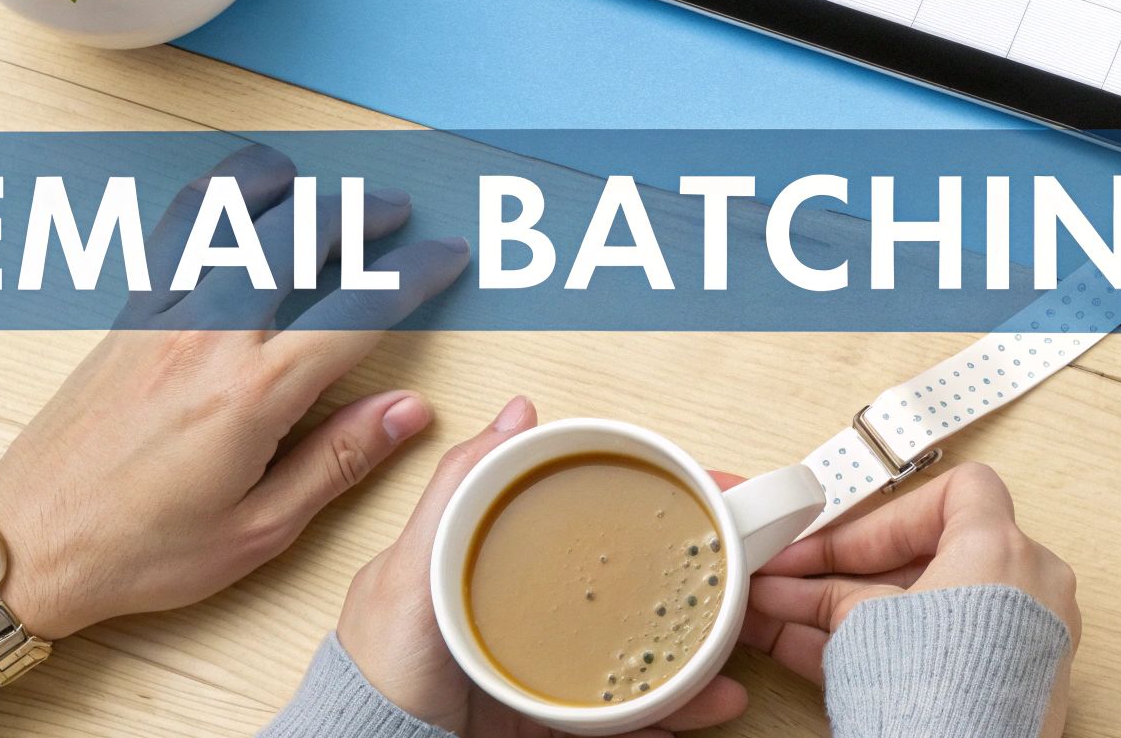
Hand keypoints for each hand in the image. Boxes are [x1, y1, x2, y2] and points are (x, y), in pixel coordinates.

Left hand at [0, 146, 469, 638]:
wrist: (27, 545)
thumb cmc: (139, 550)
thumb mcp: (259, 530)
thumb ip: (339, 460)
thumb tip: (410, 411)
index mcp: (255, 394)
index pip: (359, 307)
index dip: (415, 272)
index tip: (446, 254)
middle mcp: (210, 337)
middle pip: (300, 237)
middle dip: (359, 212)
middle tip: (395, 209)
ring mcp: (162, 318)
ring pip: (230, 217)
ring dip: (281, 185)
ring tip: (315, 178)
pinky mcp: (125, 318)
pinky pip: (173, 235)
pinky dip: (211, 201)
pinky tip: (232, 195)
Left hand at [336, 397, 749, 736]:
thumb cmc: (378, 669)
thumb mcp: (412, 568)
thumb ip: (459, 490)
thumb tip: (517, 414)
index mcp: (501, 564)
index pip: (591, 522)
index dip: (652, 506)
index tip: (711, 497)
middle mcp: (532, 615)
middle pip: (628, 595)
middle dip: (692, 593)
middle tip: (742, 582)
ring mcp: (546, 674)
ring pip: (637, 662)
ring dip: (691, 665)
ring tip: (727, 672)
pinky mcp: (553, 725)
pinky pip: (621, 720)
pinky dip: (665, 717)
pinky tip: (701, 709)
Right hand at [741, 462, 1079, 737]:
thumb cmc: (934, 704)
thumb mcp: (860, 623)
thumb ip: (824, 592)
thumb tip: (785, 589)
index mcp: (1003, 550)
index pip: (953, 493)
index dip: (882, 517)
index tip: (831, 544)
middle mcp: (1030, 589)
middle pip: (929, 556)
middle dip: (848, 571)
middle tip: (795, 580)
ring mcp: (1027, 640)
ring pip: (926, 607)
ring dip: (851, 610)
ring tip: (784, 618)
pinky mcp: (1011, 685)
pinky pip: (942, 646)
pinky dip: (886, 644)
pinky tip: (814, 651)